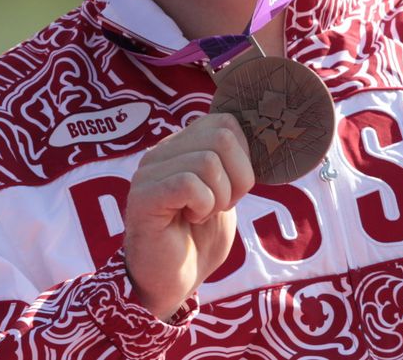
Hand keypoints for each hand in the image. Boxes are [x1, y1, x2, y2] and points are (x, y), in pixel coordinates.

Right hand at [122, 113, 253, 318]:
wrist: (171, 281)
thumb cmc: (198, 240)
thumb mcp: (225, 195)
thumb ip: (231, 165)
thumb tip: (258, 140)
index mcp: (180, 146)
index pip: (225, 121)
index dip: (244, 158)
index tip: (232, 190)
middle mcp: (161, 152)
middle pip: (221, 137)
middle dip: (237, 179)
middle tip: (219, 205)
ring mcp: (150, 172)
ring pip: (208, 161)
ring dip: (219, 197)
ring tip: (201, 214)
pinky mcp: (144, 197)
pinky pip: (189, 184)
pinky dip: (202, 206)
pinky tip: (190, 218)